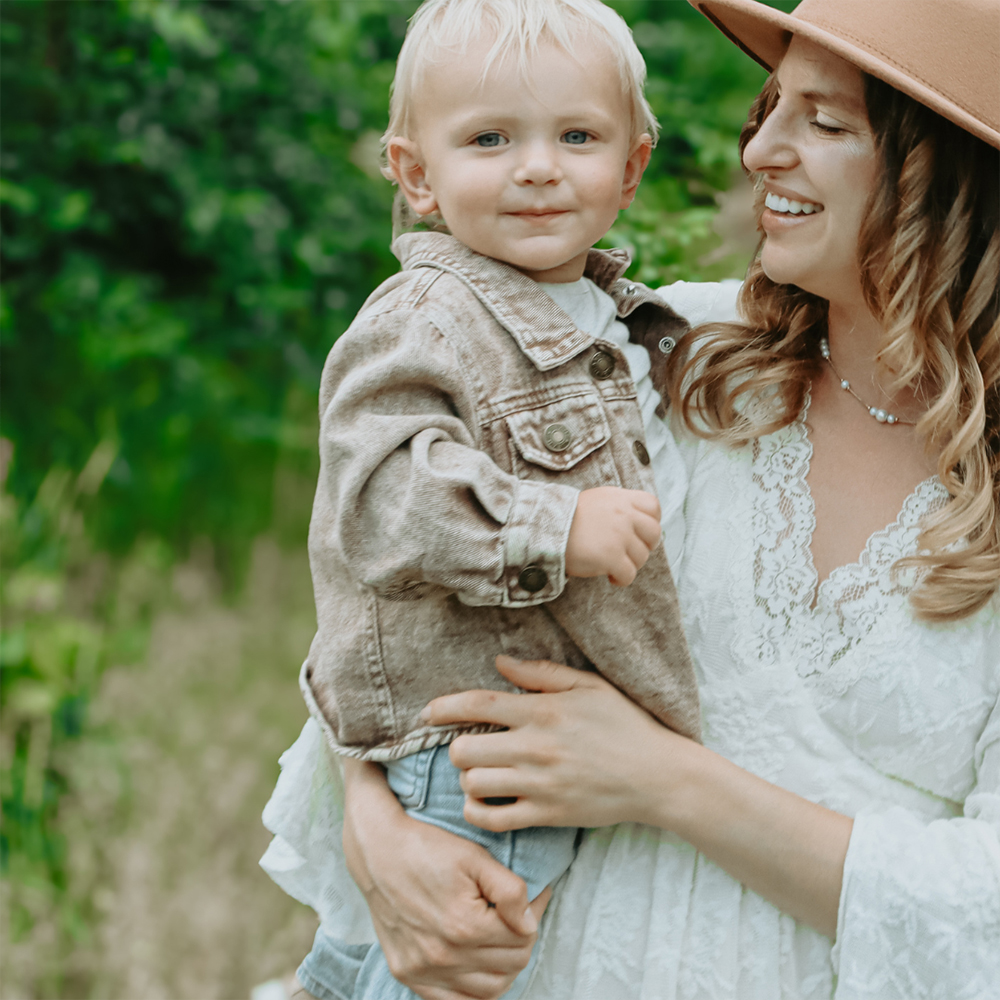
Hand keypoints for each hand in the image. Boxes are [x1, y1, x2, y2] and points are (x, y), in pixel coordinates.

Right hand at [341, 758, 551, 999]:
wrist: (379, 851)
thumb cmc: (428, 848)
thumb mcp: (475, 857)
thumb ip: (510, 891)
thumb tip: (529, 924)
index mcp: (464, 925)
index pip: (523, 939)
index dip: (535, 915)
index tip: (535, 897)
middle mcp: (444, 956)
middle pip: (510, 965)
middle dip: (523, 939)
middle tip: (520, 915)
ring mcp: (424, 970)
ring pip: (489, 990)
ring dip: (505, 966)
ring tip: (504, 938)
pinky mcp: (408, 974)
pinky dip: (476, 990)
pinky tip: (480, 964)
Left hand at [422, 655, 681, 831]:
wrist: (657, 776)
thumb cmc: (624, 725)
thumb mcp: (588, 686)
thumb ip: (540, 673)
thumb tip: (499, 661)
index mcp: (543, 711)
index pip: (478, 705)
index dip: (444, 707)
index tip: (427, 711)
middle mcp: (536, 748)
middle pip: (464, 750)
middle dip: (458, 746)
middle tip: (470, 744)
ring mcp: (539, 785)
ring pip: (472, 784)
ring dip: (469, 777)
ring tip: (481, 771)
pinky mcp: (546, 815)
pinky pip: (491, 818)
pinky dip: (478, 810)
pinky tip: (486, 798)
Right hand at [565, 486, 661, 585]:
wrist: (547, 528)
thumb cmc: (568, 517)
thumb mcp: (598, 500)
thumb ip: (620, 507)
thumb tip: (638, 523)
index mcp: (621, 498)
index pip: (653, 507)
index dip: (651, 521)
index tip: (640, 532)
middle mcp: (624, 515)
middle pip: (654, 534)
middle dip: (645, 546)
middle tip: (629, 552)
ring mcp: (619, 536)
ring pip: (642, 557)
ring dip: (630, 564)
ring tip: (612, 564)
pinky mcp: (612, 557)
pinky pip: (629, 574)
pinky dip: (622, 579)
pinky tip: (610, 576)